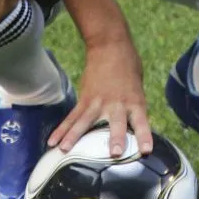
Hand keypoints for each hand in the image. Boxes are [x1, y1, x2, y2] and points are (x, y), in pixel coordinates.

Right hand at [47, 35, 152, 157]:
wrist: (110, 46)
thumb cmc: (129, 67)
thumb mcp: (138, 88)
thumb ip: (134, 108)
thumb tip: (133, 129)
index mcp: (135, 101)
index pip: (141, 121)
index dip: (144, 136)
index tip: (145, 151)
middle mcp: (117, 104)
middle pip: (116, 123)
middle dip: (115, 138)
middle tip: (114, 152)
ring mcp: (98, 102)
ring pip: (86, 122)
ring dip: (75, 137)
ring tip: (65, 150)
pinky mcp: (85, 99)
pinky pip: (72, 117)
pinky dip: (62, 130)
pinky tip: (52, 142)